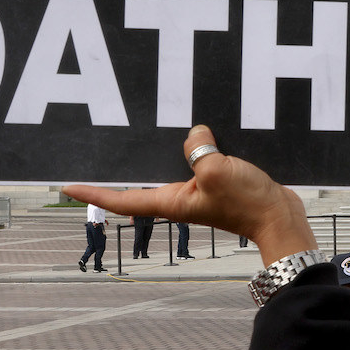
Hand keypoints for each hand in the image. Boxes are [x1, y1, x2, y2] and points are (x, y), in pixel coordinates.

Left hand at [65, 126, 314, 264]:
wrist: (282, 218)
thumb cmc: (248, 205)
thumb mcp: (217, 171)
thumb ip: (197, 149)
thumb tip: (194, 133)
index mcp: (172, 201)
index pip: (122, 198)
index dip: (93, 192)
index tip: (67, 186)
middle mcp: (181, 198)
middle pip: (144, 181)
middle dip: (123, 167)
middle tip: (100, 148)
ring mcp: (200, 191)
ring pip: (171, 167)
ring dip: (160, 152)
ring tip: (145, 131)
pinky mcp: (219, 183)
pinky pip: (199, 162)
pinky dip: (195, 148)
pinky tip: (201, 132)